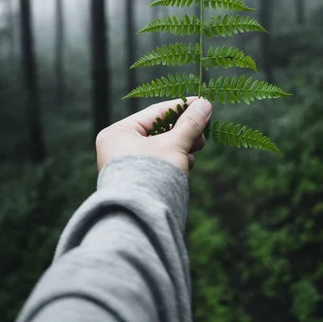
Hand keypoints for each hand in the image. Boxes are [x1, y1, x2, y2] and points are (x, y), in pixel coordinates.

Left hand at [96, 97, 211, 175]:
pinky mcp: (136, 180)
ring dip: (182, 146)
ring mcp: (126, 165)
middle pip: (158, 130)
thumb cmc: (151, 175)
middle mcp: (117, 147)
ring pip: (160, 147)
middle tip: (204, 130)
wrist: (139, 219)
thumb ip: (190, 124)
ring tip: (199, 147)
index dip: (181, 106)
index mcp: (118, 133)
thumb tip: (205, 104)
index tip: (201, 102)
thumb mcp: (174, 145)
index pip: (154, 112)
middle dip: (184, 130)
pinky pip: (158, 161)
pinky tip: (188, 163)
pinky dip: (174, 159)